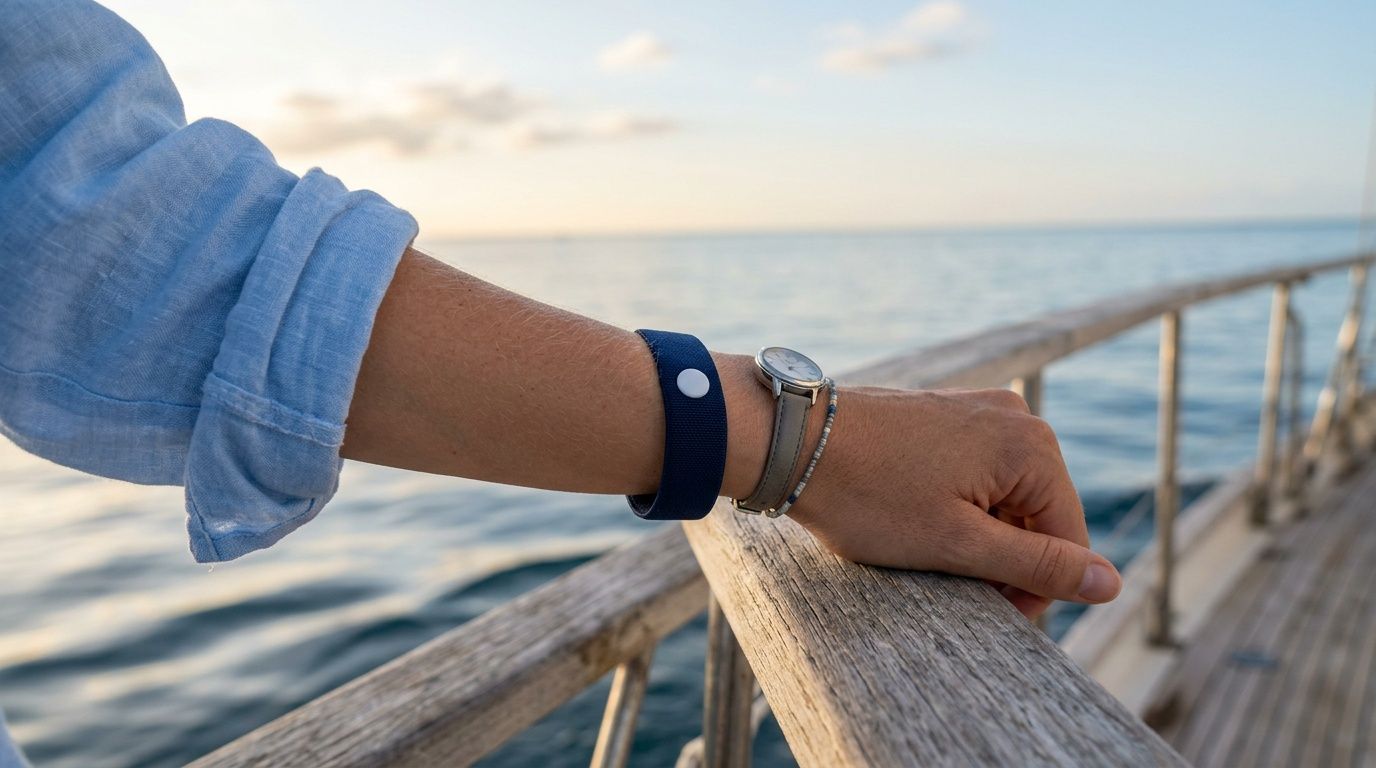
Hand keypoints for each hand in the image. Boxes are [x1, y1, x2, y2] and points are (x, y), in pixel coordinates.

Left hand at [784, 386, 1121, 618]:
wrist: (790, 441)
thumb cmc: (868, 495)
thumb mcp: (958, 545)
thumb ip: (1038, 566)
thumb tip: (1111, 585)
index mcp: (1033, 447)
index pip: (1068, 540)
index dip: (1032, 588)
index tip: (982, 609)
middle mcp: (1016, 417)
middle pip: (1039, 516)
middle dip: (1003, 560)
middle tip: (947, 582)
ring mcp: (978, 409)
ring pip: (1004, 498)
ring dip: (977, 536)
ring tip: (922, 547)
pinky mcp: (945, 414)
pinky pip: (974, 474)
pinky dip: (956, 507)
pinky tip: (913, 518)